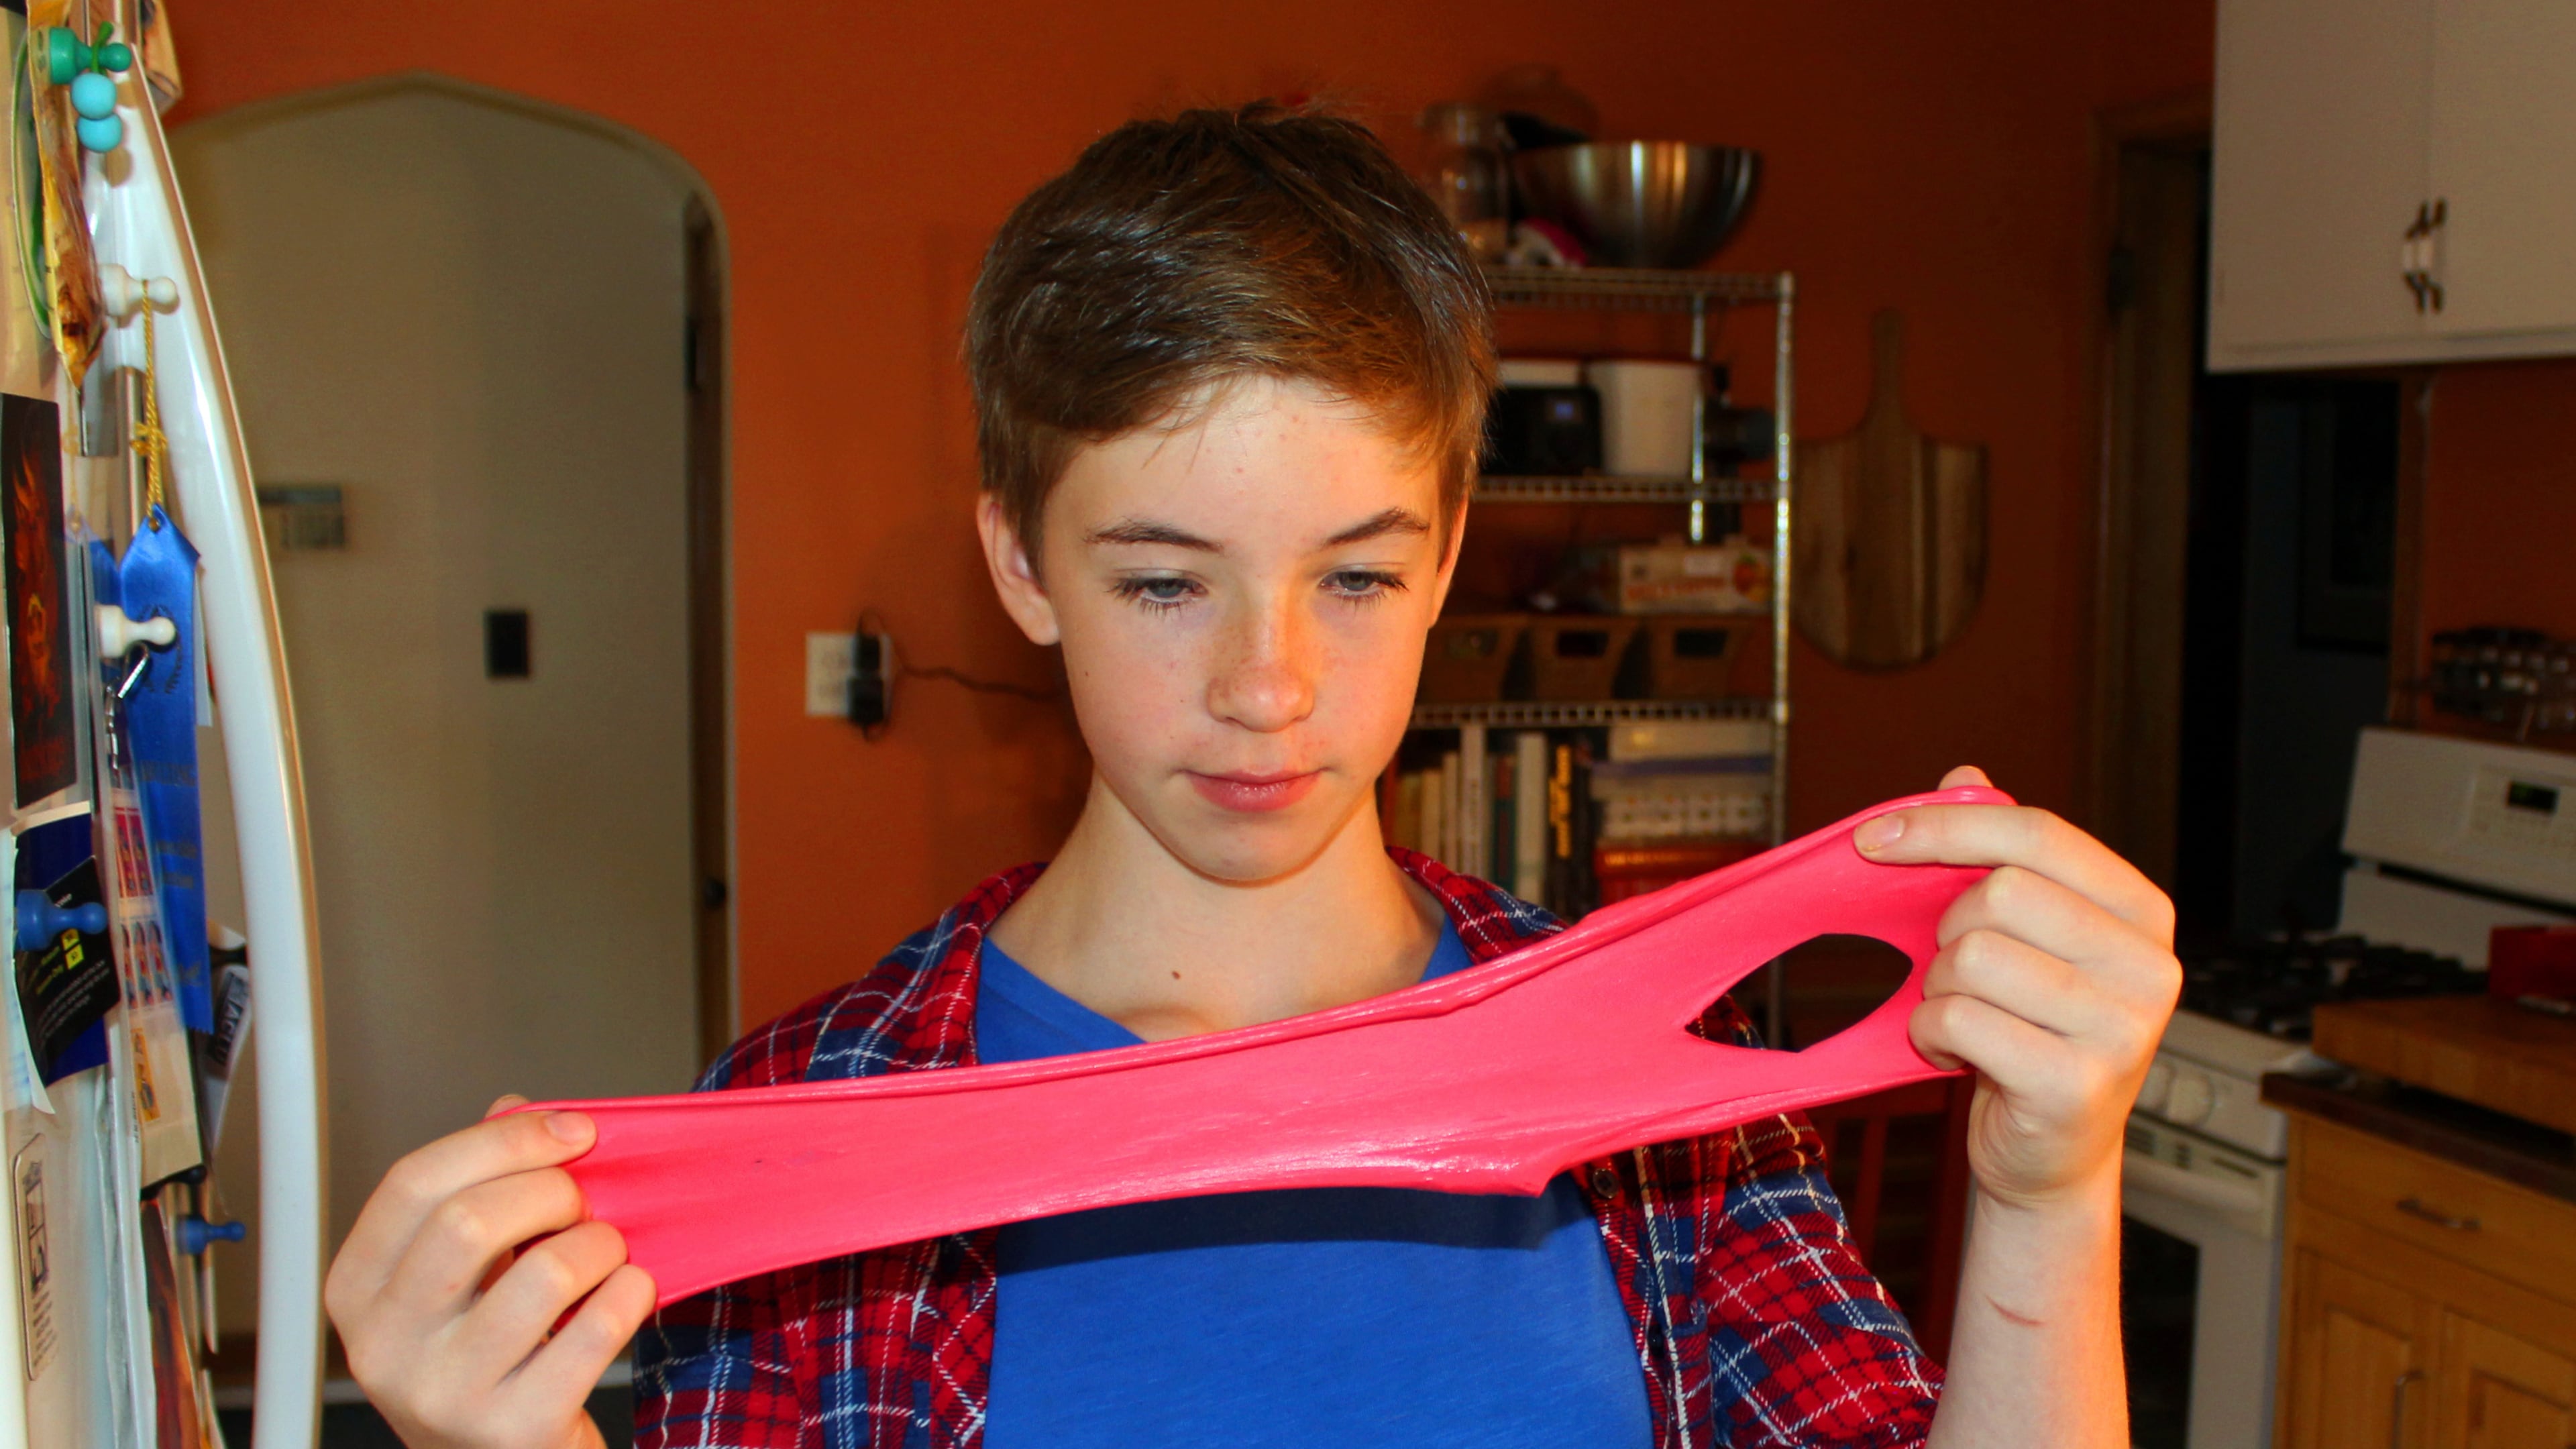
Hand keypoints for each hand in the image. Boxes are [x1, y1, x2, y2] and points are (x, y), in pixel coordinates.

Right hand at [325, 1096, 656, 1448]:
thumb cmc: (486, 1356)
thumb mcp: (462, 1274)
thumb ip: (479, 1186)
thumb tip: (516, 1109)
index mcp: (358, 1288)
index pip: (414, 1181)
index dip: (504, 1141)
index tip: (572, 1130)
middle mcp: (384, 1344)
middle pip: (468, 1222)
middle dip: (553, 1191)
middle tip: (585, 1203)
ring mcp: (443, 1393)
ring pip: (544, 1274)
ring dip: (600, 1246)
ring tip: (607, 1255)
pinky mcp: (511, 1430)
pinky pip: (593, 1332)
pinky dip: (629, 1295)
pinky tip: (627, 1294)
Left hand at [1858, 767, 2179, 1210]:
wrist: (2050, 1152)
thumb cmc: (2033, 1031)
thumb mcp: (2026, 938)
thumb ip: (2001, 856)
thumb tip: (1966, 775)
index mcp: (2141, 912)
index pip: (2038, 834)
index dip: (1946, 826)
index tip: (1874, 839)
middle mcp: (2148, 966)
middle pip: (2000, 894)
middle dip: (1948, 930)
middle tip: (1957, 971)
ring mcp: (2121, 1029)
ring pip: (1972, 958)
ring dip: (1939, 989)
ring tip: (1964, 1018)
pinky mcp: (2076, 1084)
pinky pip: (1957, 1020)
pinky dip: (1932, 1034)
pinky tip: (1956, 1054)